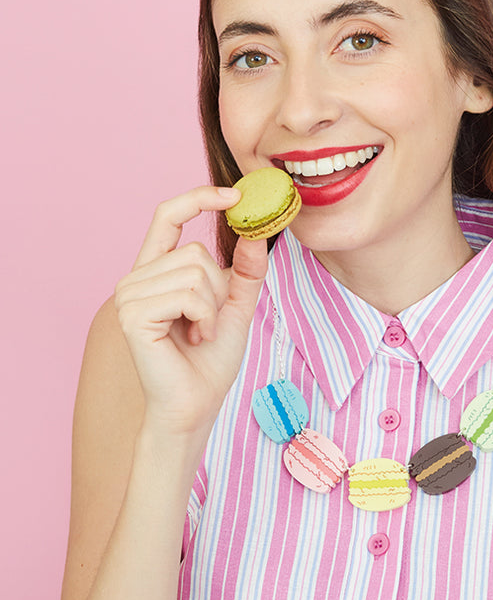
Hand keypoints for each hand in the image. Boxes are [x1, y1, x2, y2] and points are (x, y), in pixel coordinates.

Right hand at [114, 186, 267, 439]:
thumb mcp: (236, 305)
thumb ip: (246, 270)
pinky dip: (204, 316)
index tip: (236, 195)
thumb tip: (257, 232)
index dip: (199, 198)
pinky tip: (193, 338)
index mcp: (156, 270)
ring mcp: (129, 295)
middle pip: (194, 250)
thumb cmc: (211, 359)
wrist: (196, 404)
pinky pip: (187, 293)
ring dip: (211, 306)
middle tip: (209, 321)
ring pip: (194, 269)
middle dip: (217, 287)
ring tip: (200, 332)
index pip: (168, 216)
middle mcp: (136, 278)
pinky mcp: (133, 314)